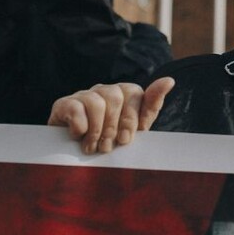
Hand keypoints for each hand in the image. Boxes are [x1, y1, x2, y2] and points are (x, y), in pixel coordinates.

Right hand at [48, 77, 174, 153]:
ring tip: (94, 147)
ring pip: (96, 102)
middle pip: (116, 97)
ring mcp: (84, 95)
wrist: (75, 154)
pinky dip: (80, 126)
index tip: (127, 139)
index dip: (132, 117)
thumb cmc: (110, 139)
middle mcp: (104, 90)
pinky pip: (75, 108)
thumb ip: (151, 106)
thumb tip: (169, 80)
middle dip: (114, 127)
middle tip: (109, 147)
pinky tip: (79, 137)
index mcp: (124, 93)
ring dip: (97, 130)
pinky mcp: (64, 104)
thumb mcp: (135, 128)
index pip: (135, 93)